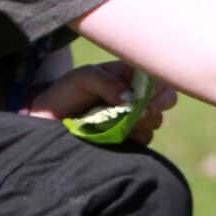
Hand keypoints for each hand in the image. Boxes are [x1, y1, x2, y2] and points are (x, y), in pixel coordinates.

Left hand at [22, 60, 178, 145]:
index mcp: (130, 75)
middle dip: (155, 105)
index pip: (159, 76)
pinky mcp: (129, 139)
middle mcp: (136, 96)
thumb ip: (106, 82)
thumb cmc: (66, 92)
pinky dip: (133, 137)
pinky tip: (113, 134)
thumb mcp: (83, 78)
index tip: (148, 95)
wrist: (48, 121)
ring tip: (114, 121)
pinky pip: (144, 140)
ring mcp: (134, 118)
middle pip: (166, 100)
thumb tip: (130, 99)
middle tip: (137, 111)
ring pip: (155, 121)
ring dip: (140, 122)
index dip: (160, 85)